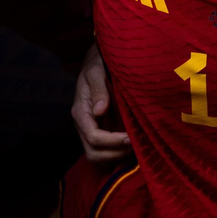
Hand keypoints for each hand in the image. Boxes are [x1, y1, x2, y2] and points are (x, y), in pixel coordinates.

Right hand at [71, 43, 130, 163]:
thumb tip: (100, 110)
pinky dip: (117, 153)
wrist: (96, 60)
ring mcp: (91, 128)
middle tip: (135, 146)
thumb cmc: (97, 63)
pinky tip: (133, 145)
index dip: (112, 142)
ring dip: (116, 156)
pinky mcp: (100, 129)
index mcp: (80, 111)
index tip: (130, 138)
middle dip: (114, 154)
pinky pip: (105, 150)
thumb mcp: (96, 71)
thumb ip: (98, 89)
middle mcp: (83, 124)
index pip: (93, 137)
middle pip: (93, 153)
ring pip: (98, 155)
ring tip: (136, 147)